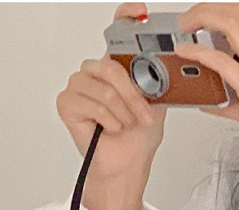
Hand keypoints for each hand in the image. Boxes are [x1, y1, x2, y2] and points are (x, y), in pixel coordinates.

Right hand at [55, 3, 165, 180]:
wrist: (127, 166)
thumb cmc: (138, 138)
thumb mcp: (156, 106)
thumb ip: (158, 83)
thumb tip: (171, 69)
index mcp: (116, 67)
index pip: (116, 32)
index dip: (126, 17)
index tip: (140, 12)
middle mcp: (95, 71)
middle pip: (111, 68)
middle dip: (134, 98)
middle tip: (145, 117)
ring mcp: (78, 85)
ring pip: (106, 91)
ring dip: (124, 114)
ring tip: (126, 125)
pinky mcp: (67, 102)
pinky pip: (94, 105)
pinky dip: (110, 122)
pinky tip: (110, 129)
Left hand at [173, 3, 238, 185]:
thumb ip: (238, 99)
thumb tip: (213, 100)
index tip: (228, 3)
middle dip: (210, 8)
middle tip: (191, 20)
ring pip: (231, 25)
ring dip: (201, 18)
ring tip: (185, 28)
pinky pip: (222, 61)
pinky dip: (198, 52)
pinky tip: (186, 52)